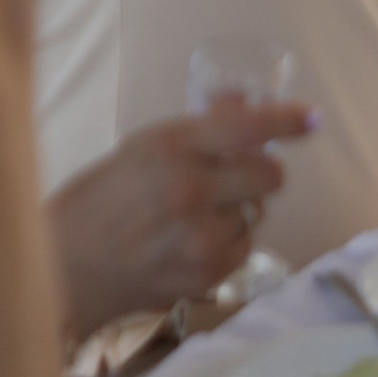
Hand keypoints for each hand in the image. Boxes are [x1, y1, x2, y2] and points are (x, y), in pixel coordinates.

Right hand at [48, 103, 312, 338]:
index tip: (311, 119)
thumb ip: (199, 128)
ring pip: (257, 212)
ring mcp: (201, 236)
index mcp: (169, 146)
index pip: (247, 127)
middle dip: (260, 172)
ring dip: (239, 210)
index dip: (286, 121)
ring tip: (196, 216)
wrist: (66, 266)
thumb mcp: (141, 147)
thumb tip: (249, 102)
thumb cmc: (99, 199)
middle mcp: (190, 189)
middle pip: (270, 175)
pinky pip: (243, 247)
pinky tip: (192, 242)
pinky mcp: (208, 274)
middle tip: (236, 176)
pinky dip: (228, 242)